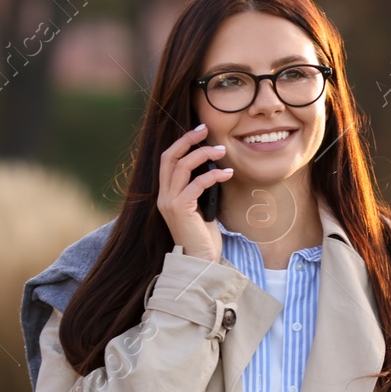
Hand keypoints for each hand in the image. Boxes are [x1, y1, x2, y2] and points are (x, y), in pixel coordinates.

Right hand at [157, 124, 232, 261]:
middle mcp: (163, 196)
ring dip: (203, 155)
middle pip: (170, 157)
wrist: (199, 261)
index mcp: (166, 194)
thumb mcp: (200, 208)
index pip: (168, 160)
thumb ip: (199, 190)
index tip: (199, 132)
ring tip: (222, 151)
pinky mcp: (180, 209)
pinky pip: (196, 184)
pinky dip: (212, 175)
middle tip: (205, 130)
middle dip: (187, 140)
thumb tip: (213, 169)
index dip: (181, 143)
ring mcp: (169, 202)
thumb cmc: (203, 237)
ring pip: (182, 167)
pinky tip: (227, 173)